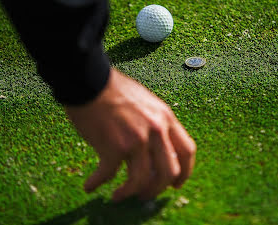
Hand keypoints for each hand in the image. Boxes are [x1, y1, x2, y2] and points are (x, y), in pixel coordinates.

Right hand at [65, 68, 195, 201]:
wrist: (90, 81)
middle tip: (146, 194)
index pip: (187, 151)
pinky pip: (108, 175)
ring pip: (142, 180)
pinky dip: (97, 183)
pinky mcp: (113, 146)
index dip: (185, 172)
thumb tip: (156, 151)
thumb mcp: (147, 103)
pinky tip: (90, 185)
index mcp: (166, 118)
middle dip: (158, 189)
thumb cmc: (114, 90)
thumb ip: (156, 124)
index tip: (176, 183)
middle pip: (169, 172)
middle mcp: (155, 130)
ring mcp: (136, 140)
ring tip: (118, 196)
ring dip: (129, 193)